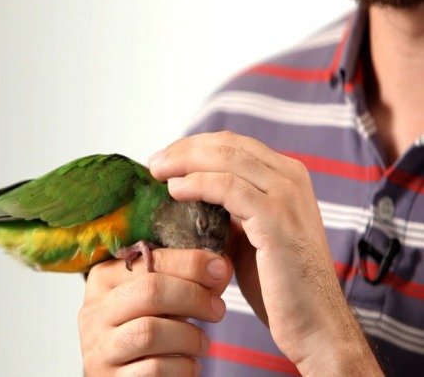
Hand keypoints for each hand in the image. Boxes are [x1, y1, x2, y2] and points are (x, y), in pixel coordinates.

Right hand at [78, 249, 232, 375]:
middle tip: (217, 309)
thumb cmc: (145, 328)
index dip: (190, 262)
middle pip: (150, 291)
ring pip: (150, 332)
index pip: (149, 260)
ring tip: (202, 342)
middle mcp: (95, 311)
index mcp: (104, 279)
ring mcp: (100, 348)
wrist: (126, 374)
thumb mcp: (158, 298)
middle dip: (193, 296)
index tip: (220, 269)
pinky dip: (183, 367)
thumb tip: (219, 267)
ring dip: (190, 336)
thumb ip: (185, 278)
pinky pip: (154, 369)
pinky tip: (189, 364)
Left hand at [149, 131, 382, 375]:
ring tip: (157, 173)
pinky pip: (228, 187)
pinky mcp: (277, 218)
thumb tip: (190, 198)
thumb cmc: (279, 285)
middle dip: (185, 149)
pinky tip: (175, 191)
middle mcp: (291, 178)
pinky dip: (197, 184)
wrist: (314, 324)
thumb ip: (228, 213)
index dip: (195, 146)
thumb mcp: (250, 237)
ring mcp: (287, 195)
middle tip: (154, 163)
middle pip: (228, 145)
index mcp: (287, 177)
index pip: (234, 145)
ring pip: (227, 158)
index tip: (166, 159)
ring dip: (185, 161)